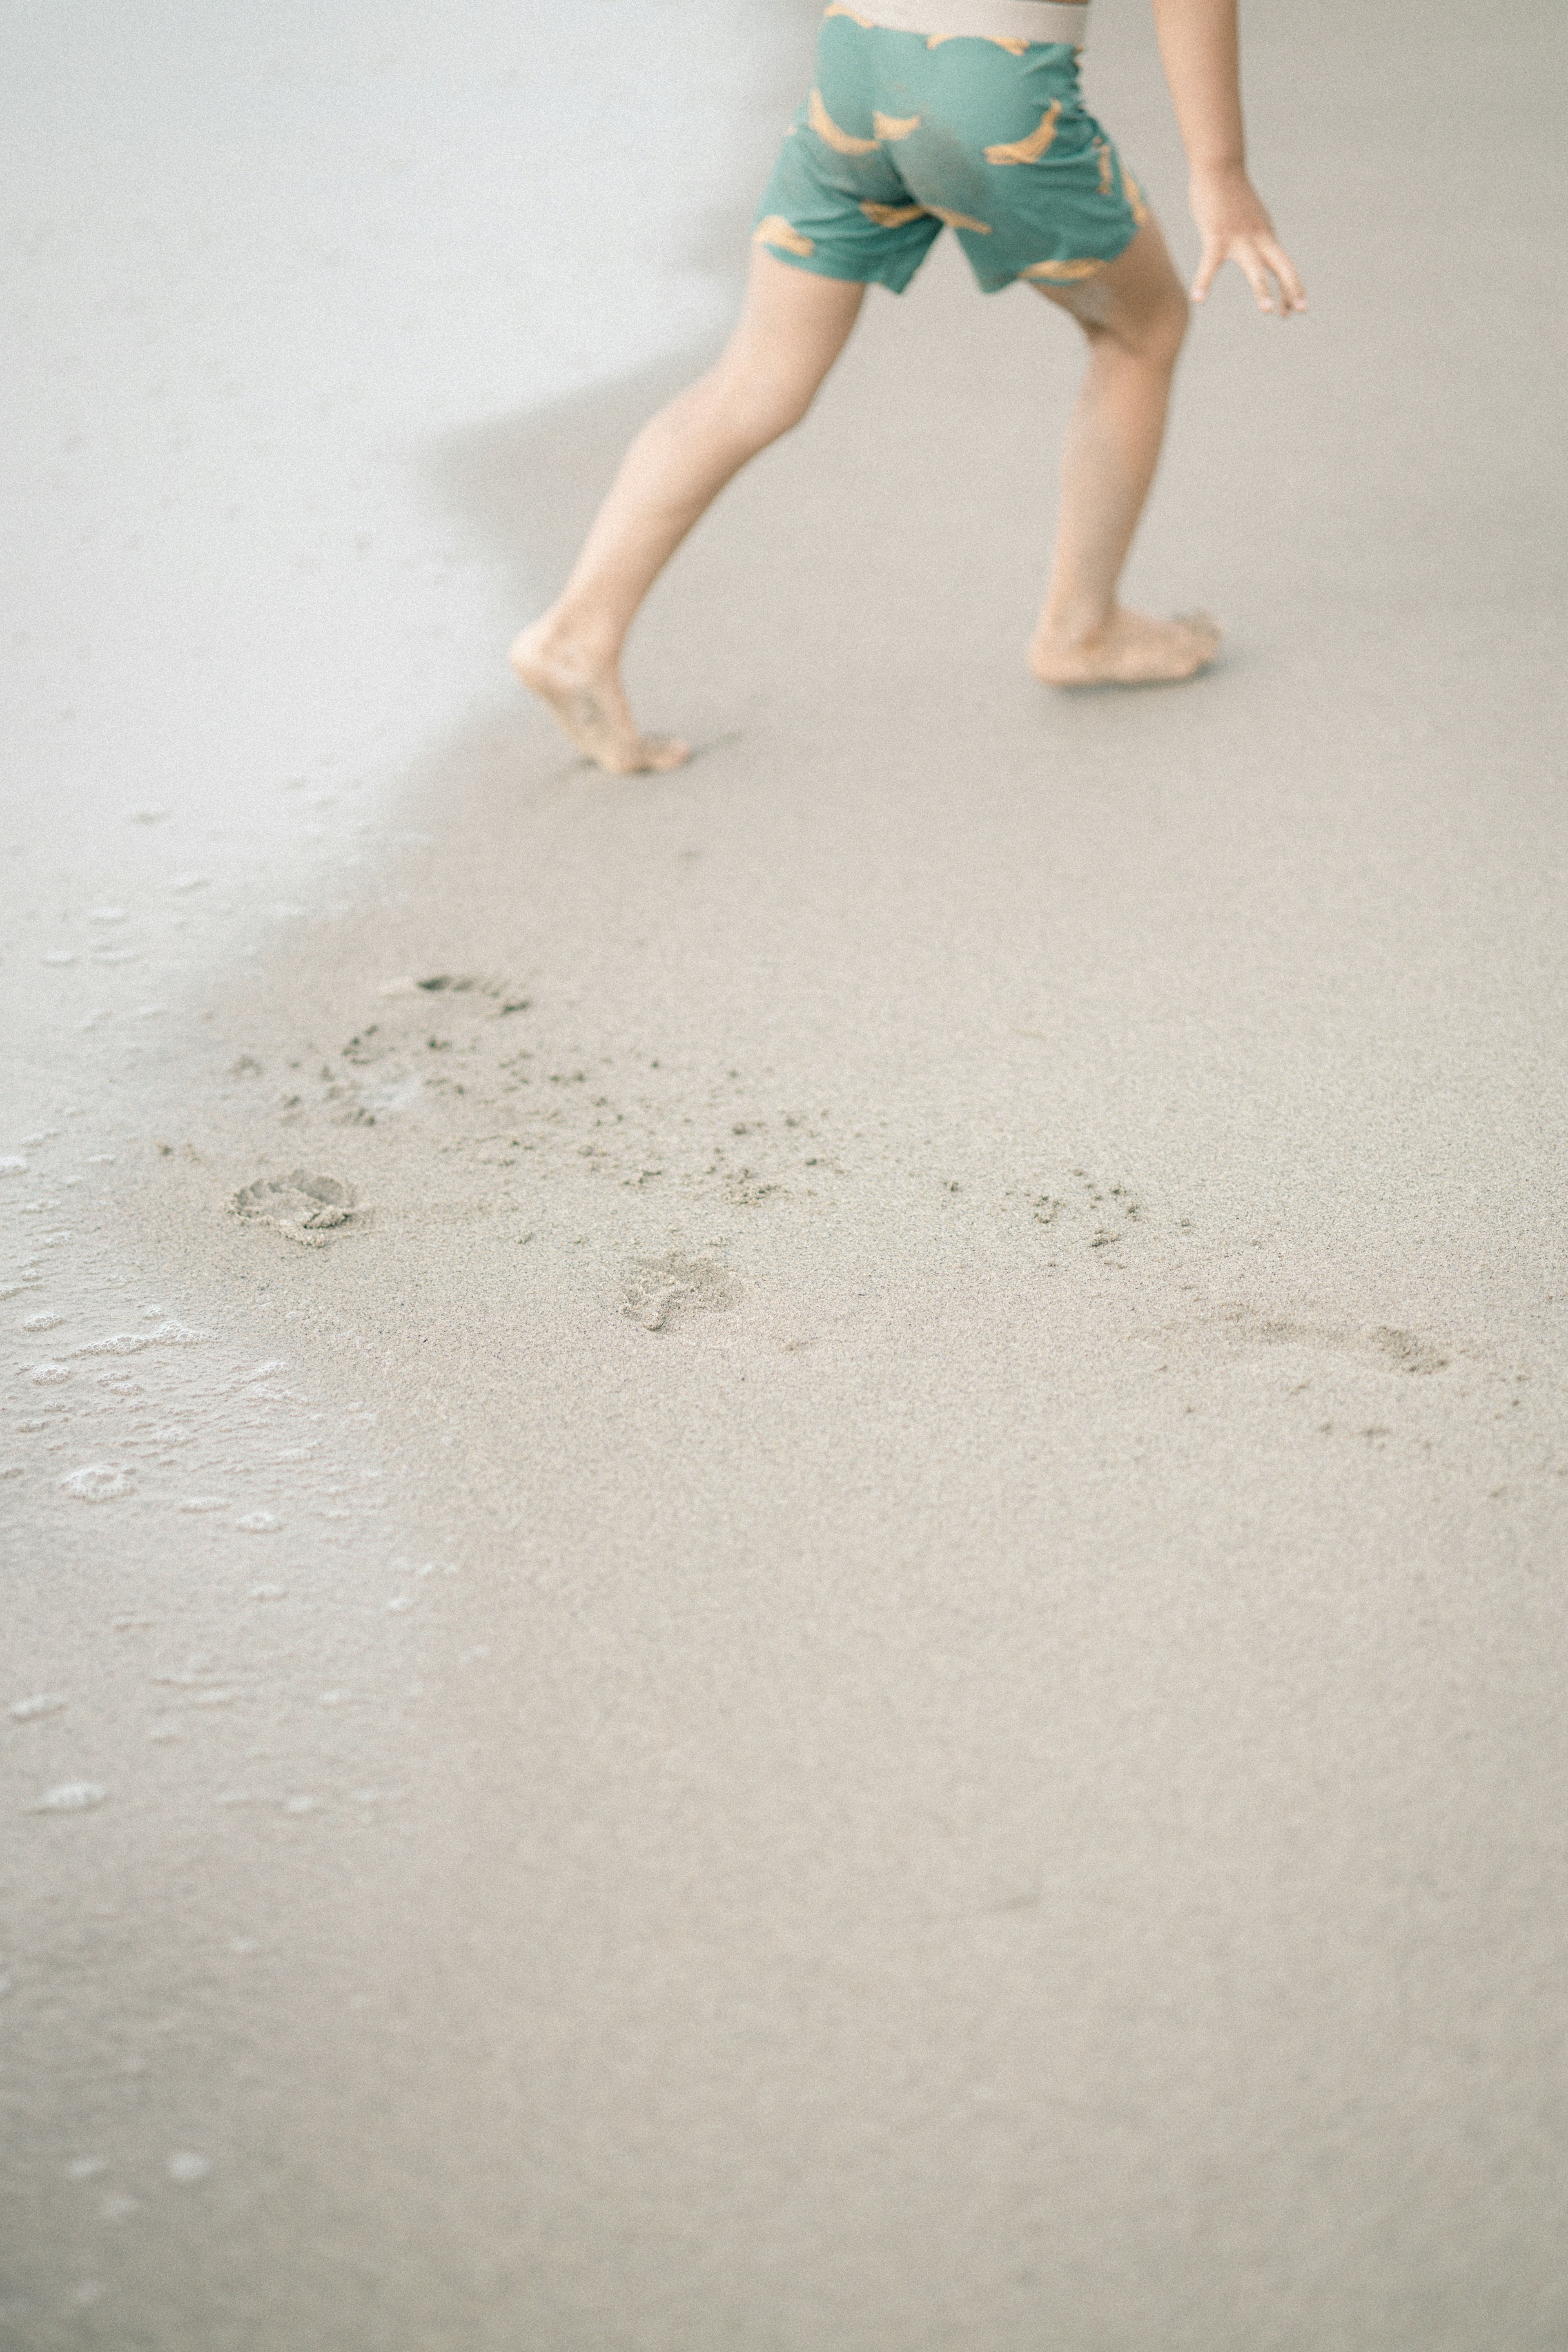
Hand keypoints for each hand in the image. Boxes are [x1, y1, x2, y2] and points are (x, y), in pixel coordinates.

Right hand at [1189, 165, 1305, 314]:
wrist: (1220, 166)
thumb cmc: (1230, 191)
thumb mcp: (1249, 216)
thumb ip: (1254, 233)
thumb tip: (1256, 246)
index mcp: (1266, 235)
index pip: (1284, 265)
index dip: (1292, 287)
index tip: (1297, 308)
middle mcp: (1259, 238)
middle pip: (1281, 266)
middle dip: (1291, 289)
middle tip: (1300, 311)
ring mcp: (1239, 238)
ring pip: (1256, 268)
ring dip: (1263, 290)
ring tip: (1269, 312)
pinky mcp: (1216, 236)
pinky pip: (1210, 264)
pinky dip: (1203, 282)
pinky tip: (1198, 299)